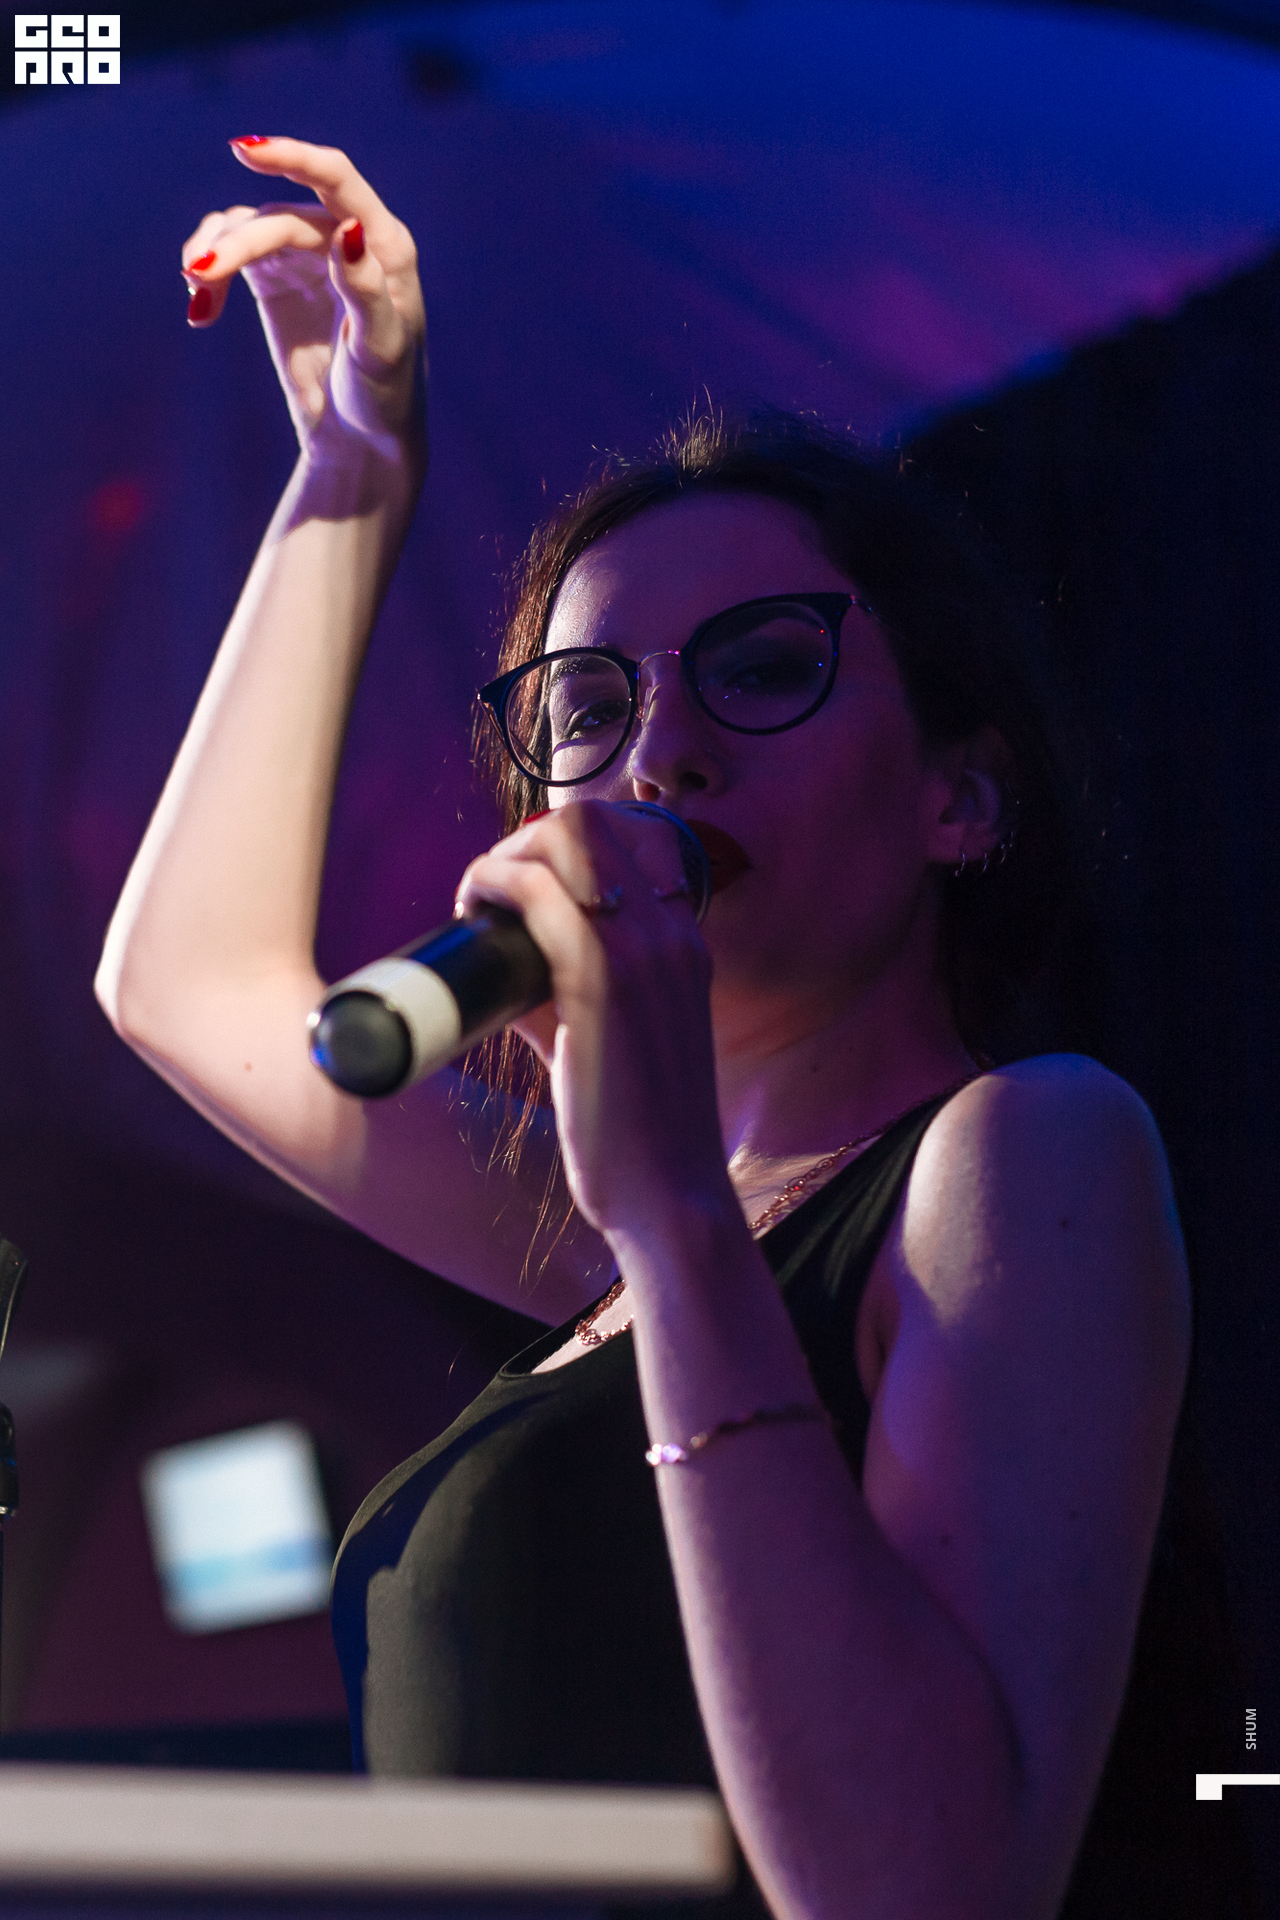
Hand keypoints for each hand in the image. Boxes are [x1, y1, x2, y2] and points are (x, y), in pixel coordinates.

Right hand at [181, 138, 425, 469]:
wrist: (360, 438)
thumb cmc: (385, 396)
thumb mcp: (381, 349)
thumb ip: (366, 291)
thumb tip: (348, 229)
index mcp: (385, 246)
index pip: (337, 182)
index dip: (293, 156)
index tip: (244, 149)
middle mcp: (345, 238)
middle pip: (280, 217)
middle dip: (237, 242)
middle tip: (197, 274)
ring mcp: (307, 255)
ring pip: (248, 227)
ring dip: (215, 252)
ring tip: (195, 290)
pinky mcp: (275, 277)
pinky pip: (232, 252)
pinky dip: (210, 274)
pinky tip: (200, 311)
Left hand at [454, 805, 734, 1239]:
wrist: (672, 1196)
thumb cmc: (636, 1132)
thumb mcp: (608, 1043)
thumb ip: (563, 1000)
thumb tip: (503, 976)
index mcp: (682, 942)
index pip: (620, 841)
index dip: (552, 849)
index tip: (512, 892)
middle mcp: (670, 932)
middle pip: (589, 824)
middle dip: (522, 841)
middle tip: (485, 895)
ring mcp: (643, 950)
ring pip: (563, 841)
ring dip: (503, 857)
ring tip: (474, 904)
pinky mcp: (603, 980)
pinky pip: (537, 892)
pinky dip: (492, 882)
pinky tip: (470, 910)